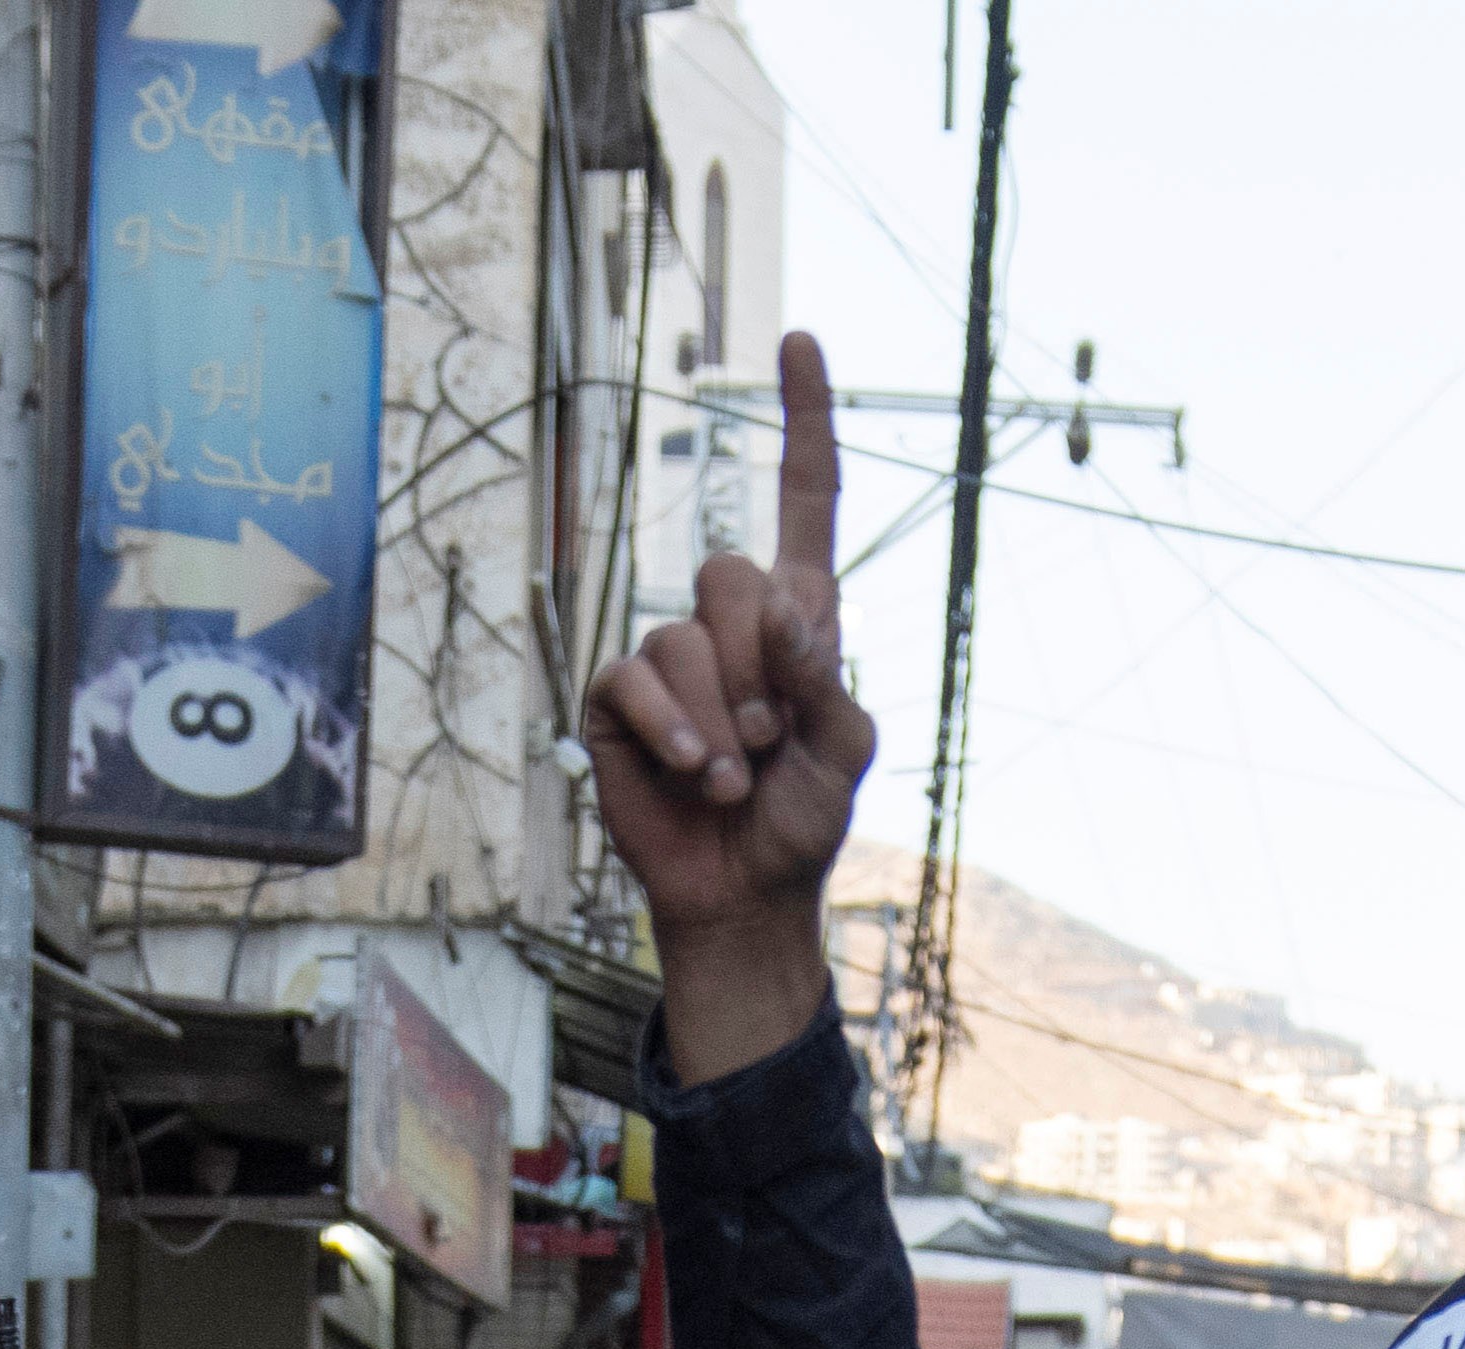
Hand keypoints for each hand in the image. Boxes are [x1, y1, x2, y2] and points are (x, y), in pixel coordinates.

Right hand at [579, 330, 877, 1079]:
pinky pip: (635, 678)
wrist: (742, 891)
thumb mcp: (847, 751)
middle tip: (770, 741)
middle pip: (731, 573)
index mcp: (800, 616)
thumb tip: (786, 612)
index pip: (805, 498)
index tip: (800, 340)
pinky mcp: (618, 699)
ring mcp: (669, 657)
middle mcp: (731, 622)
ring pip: (684, 637)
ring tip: (733, 776)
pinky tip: (691, 774)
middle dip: (759, 667)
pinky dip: (672, 731)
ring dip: (720, 719)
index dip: (805, 420)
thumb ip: (826, 676)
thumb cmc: (802, 820)